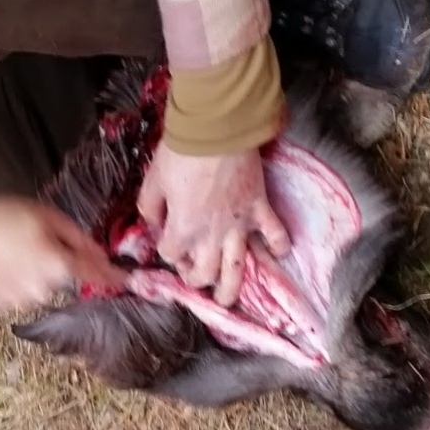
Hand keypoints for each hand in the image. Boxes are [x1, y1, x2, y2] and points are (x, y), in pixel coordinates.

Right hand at [0, 193, 125, 313]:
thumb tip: (102, 255)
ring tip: (14, 250)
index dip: (115, 277)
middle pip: (65, 278)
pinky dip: (16, 281)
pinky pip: (20, 293)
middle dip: (59, 264)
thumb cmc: (2, 215)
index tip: (128, 280)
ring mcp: (22, 301)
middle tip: (37, 240)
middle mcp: (45, 290)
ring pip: (42, 288)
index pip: (98, 275)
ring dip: (37, 273)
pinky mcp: (2, 305)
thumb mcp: (47, 215)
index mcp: (59, 266)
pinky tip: (1, 263)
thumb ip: (79, 238)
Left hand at [135, 146, 290, 306]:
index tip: (166, 239)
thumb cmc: (180, 154)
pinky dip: (279, 246)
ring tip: (227, 300)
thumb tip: (155, 224)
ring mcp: (240, 225)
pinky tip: (276, 253)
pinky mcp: (261, 209)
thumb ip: (150, 208)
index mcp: (183, 229)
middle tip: (194, 274)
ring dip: (232, 289)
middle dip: (196, 279)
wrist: (217, 130)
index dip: (166, 250)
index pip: (171, 255)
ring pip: (238, 269)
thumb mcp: (152, 181)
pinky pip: (275, 235)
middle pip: (204, 274)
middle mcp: (212, 235)